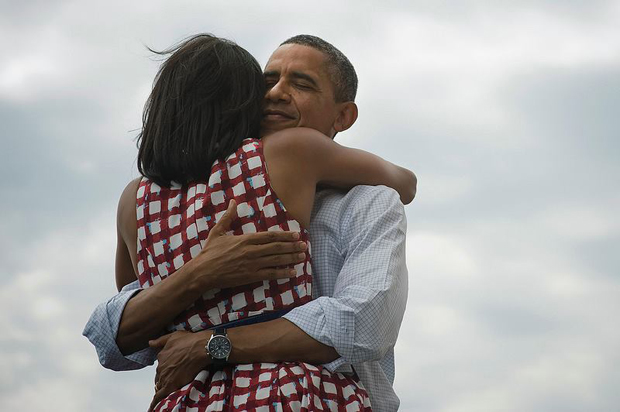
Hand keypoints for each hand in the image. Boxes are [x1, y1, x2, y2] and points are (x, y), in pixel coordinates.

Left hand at [148, 330, 211, 410]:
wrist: (202, 348)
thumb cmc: (191, 341)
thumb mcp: (173, 336)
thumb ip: (160, 341)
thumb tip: (150, 343)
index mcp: (162, 356)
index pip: (160, 366)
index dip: (164, 369)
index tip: (169, 371)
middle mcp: (161, 366)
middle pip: (159, 376)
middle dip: (163, 378)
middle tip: (171, 380)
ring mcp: (165, 376)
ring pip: (160, 385)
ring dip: (162, 388)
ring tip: (166, 391)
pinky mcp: (171, 385)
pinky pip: (159, 396)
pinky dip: (155, 402)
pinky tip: (152, 407)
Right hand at [187, 199, 307, 290]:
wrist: (203, 271)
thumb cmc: (210, 252)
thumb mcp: (218, 231)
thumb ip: (228, 216)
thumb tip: (232, 201)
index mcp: (246, 239)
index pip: (270, 235)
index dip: (285, 235)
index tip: (296, 235)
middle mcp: (252, 251)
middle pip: (277, 247)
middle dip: (292, 246)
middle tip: (304, 246)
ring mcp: (252, 264)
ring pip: (276, 260)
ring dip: (291, 258)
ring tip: (302, 256)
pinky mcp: (251, 276)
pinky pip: (270, 274)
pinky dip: (282, 273)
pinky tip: (292, 272)